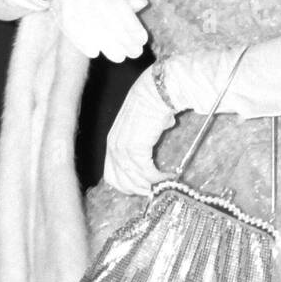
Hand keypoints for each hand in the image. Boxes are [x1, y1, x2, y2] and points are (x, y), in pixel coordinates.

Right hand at [47, 0, 148, 60]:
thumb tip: (143, 4)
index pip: (119, 6)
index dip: (131, 25)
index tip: (142, 40)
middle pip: (106, 19)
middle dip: (123, 40)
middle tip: (135, 53)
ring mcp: (70, 0)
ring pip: (89, 28)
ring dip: (106, 45)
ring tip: (120, 57)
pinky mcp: (59, 10)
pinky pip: (71, 29)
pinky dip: (82, 42)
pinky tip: (94, 52)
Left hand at [103, 66, 176, 194]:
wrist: (156, 90)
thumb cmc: (153, 100)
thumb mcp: (144, 120)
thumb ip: (148, 130)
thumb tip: (166, 125)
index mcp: (112, 141)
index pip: (112, 173)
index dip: (125, 184)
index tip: (141, 188)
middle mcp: (114, 146)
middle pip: (120, 180)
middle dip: (138, 189)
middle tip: (155, 191)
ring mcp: (123, 148)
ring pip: (134, 179)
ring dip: (151, 185)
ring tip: (165, 185)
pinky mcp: (136, 148)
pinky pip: (146, 172)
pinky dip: (157, 178)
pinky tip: (168, 177)